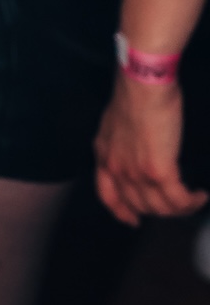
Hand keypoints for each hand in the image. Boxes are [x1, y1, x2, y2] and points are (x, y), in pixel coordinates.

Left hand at [94, 75, 206, 224]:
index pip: (108, 195)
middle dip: (159, 209)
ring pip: (161, 208)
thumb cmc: (133, 93)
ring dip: (179, 208)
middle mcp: (118, 168)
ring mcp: (137, 173)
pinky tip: (199, 196)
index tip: (133, 220)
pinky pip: (178, 199)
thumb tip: (133, 150)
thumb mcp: (114, 121)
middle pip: (139, 205)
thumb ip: (120, 141)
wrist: (142, 84)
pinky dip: (191, 202)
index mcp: (105, 155)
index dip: (122, 212)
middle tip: (175, 204)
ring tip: (192, 200)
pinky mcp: (159, 171)